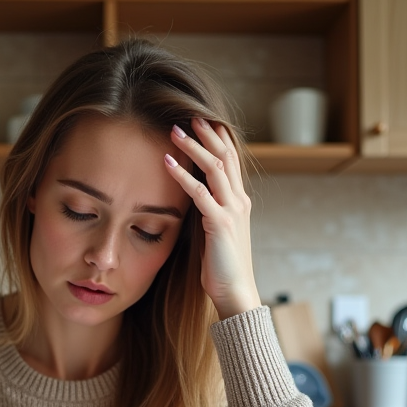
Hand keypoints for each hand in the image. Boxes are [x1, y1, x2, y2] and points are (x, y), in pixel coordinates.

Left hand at [165, 118, 259, 319]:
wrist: (235, 292)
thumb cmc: (222, 267)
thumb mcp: (216, 232)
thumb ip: (209, 212)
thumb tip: (192, 197)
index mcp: (239, 202)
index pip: (231, 161)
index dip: (219, 139)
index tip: (204, 121)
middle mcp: (239, 201)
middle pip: (225, 156)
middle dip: (207, 134)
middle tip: (190, 115)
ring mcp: (232, 211)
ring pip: (214, 168)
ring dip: (194, 147)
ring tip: (174, 131)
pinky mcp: (220, 224)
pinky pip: (200, 193)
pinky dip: (182, 175)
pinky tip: (167, 163)